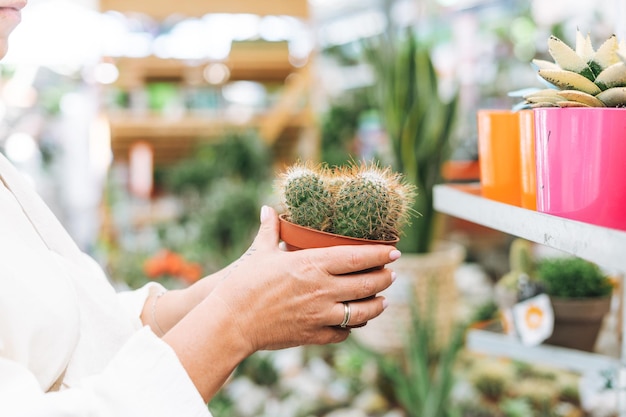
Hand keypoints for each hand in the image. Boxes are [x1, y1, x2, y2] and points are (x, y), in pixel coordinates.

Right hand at [162, 205, 398, 401]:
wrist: (230, 322)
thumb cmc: (243, 284)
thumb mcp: (259, 253)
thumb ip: (269, 230)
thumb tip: (267, 208)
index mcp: (312, 264)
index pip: (358, 257)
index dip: (380, 254)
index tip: (394, 251)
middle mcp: (323, 289)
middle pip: (367, 284)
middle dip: (385, 278)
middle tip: (392, 274)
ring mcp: (320, 315)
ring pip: (362, 312)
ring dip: (376, 305)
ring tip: (382, 300)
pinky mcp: (313, 335)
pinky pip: (343, 333)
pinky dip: (352, 327)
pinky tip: (353, 322)